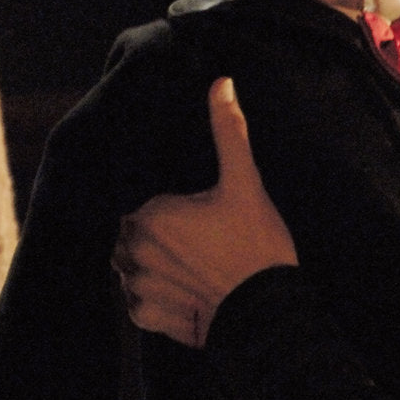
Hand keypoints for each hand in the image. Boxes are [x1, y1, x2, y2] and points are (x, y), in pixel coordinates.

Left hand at [113, 77, 297, 346]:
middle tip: (199, 235)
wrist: (266, 311)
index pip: (140, 200)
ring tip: (194, 261)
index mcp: (149, 213)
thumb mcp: (245, 183)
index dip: (166, 204)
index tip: (192, 211)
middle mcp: (132, 250)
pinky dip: (157, 295)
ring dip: (154, 262)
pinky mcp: (146, 316)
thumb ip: (228, 132)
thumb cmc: (256, 245)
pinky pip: (140, 299)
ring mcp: (137, 287)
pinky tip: (188, 287)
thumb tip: (221, 83)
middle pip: (134, 230)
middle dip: (158, 231)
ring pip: (134, 264)